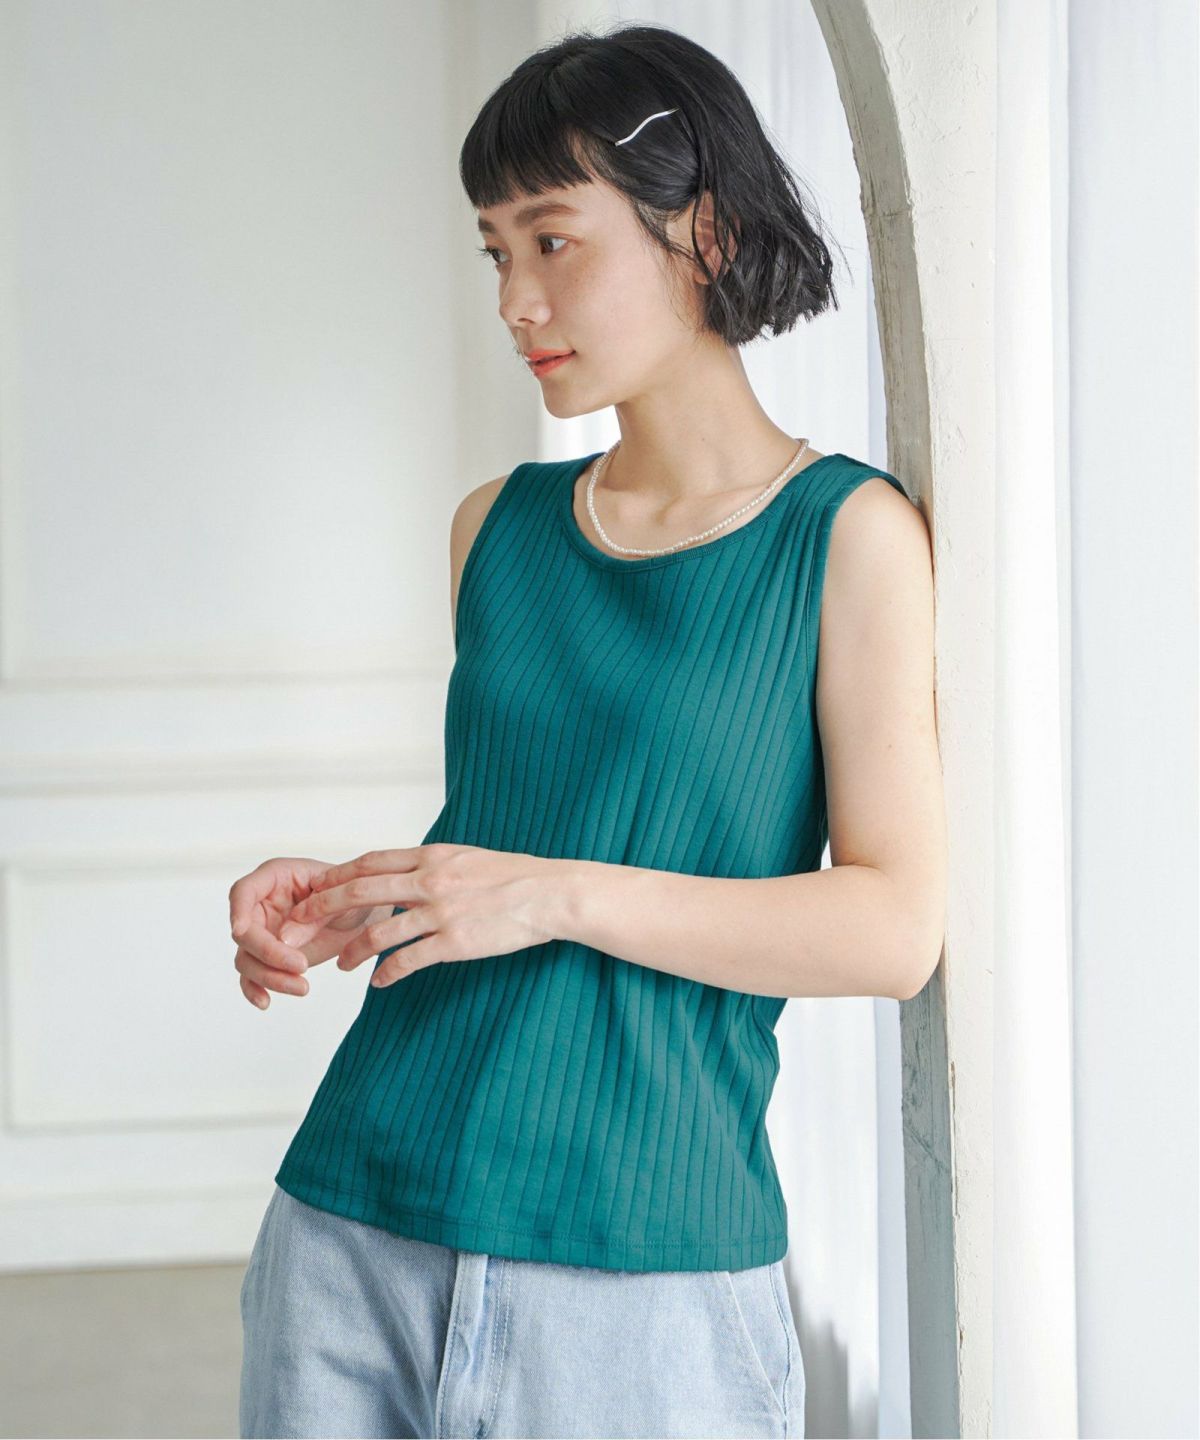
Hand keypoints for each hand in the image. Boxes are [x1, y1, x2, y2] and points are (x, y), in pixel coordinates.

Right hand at [229, 856, 382, 1009]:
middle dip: (268, 952)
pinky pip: (251, 975)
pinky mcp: (269, 957)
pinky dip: (255, 989)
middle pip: (244, 931)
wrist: (362, 917)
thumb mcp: (344, 897)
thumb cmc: (352, 895)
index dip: (238, 910)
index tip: (242, 931)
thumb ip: (315, 913)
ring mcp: (264, 931)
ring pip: (247, 957)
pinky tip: (265, 1001)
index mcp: (276, 877)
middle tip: (300, 966)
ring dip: (269, 975)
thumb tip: (283, 938)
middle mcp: (262, 904)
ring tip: (303, 987)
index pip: (244, 890)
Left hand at [281, 843, 558, 986]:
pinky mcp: (455, 941)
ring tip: (339, 964)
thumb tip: (410, 869)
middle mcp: (430, 880)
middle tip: (297, 924)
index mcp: (433, 855)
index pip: (371, 861)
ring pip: (380, 931)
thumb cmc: (515, 876)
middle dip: (322, 908)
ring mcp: (441, 911)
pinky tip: (379, 982)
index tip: (313, 887)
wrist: (551, 894)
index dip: (337, 875)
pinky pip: (410, 960)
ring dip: (352, 949)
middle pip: (361, 891)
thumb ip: (435, 863)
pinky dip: (388, 973)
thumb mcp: (469, 857)